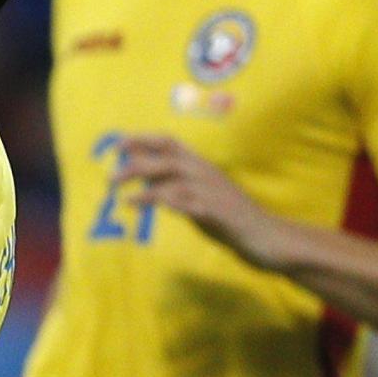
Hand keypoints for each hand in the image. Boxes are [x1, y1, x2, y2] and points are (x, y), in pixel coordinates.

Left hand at [116, 134, 284, 265]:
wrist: (267, 236)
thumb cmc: (231, 217)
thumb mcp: (199, 197)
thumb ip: (175, 186)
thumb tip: (145, 180)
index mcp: (202, 166)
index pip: (171, 143)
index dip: (144, 140)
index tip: (119, 144)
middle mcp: (206, 173)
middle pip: (166, 157)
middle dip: (136, 163)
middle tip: (110, 178)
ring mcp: (211, 191)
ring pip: (173, 175)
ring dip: (143, 181)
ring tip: (119, 193)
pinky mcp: (215, 211)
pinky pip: (183, 201)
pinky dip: (159, 200)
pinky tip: (139, 204)